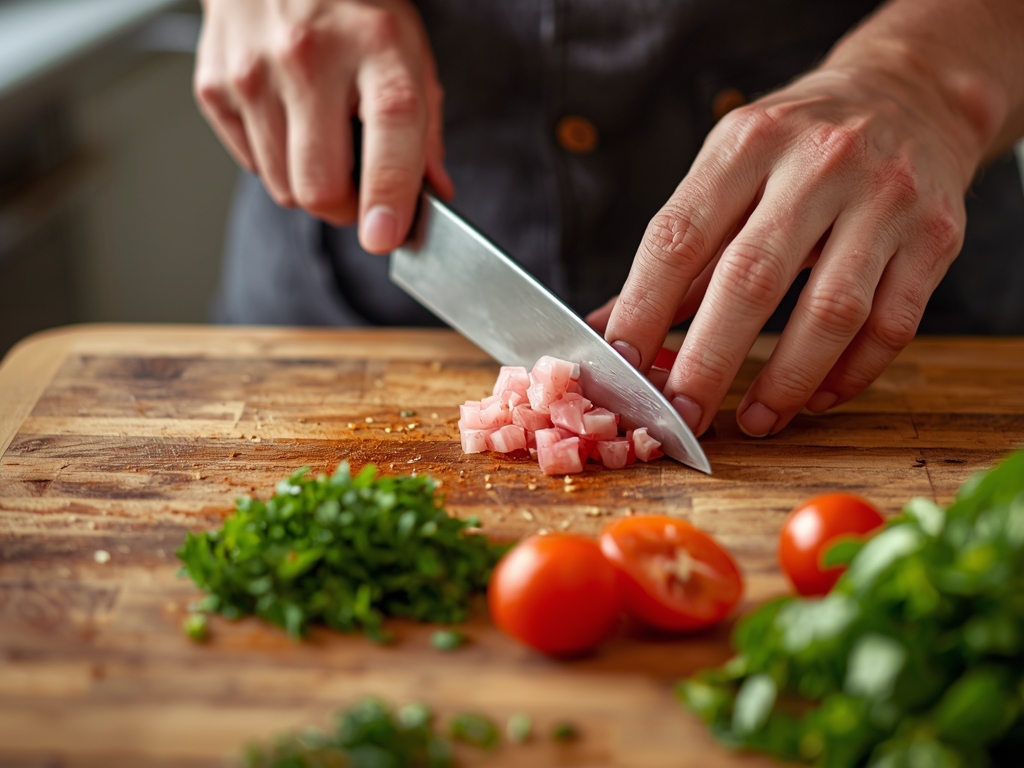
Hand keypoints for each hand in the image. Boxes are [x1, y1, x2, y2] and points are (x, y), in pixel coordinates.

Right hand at [194, 0, 452, 252]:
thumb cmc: (350, 7)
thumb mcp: (407, 50)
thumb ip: (425, 127)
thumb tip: (432, 194)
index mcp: (375, 46)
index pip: (389, 134)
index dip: (388, 195)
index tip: (386, 236)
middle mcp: (309, 57)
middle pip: (320, 186)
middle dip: (347, 209)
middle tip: (361, 193)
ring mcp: (253, 72)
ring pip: (284, 188)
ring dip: (311, 186)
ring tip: (324, 141)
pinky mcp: (214, 85)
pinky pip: (252, 165)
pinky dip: (276, 161)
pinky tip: (288, 121)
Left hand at [598, 61, 989, 437]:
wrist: (910, 94)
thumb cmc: (797, 147)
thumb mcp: (728, 169)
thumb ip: (675, 252)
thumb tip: (607, 329)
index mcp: (746, 145)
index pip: (678, 237)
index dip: (644, 309)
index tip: (622, 367)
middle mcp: (818, 164)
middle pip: (751, 280)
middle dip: (709, 362)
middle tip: (683, 418)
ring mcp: (885, 199)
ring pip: (832, 312)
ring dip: (786, 381)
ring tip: (755, 422)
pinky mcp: (936, 236)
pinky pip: (892, 325)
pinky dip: (850, 374)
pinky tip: (815, 399)